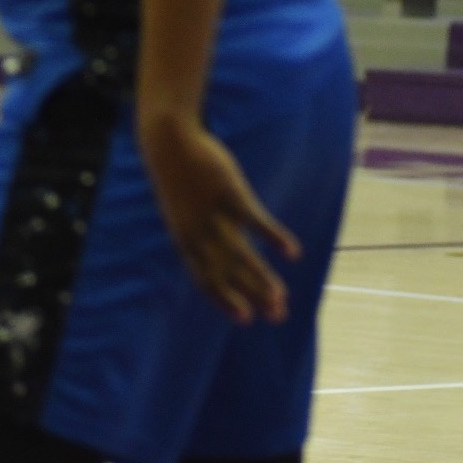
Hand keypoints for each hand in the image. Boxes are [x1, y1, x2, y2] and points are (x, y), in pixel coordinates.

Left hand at [138, 112, 300, 324]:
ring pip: (241, 256)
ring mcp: (214, 216)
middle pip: (228, 274)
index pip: (205, 280)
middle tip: (277, 316)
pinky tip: (293, 253)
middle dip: (253, 297)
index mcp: (185, 240)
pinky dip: (275, 239)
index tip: (246, 319)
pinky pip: (256, 222)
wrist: (169, 143)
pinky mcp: (231, 195)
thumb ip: (196, 232)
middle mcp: (198, 235)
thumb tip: (213, 248)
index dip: (226, 300)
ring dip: (263, 279)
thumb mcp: (181, 210)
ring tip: (282, 297)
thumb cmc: (179, 176)